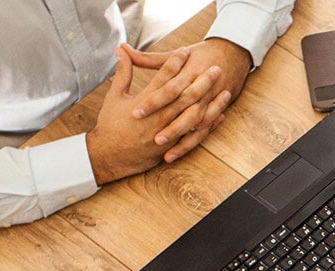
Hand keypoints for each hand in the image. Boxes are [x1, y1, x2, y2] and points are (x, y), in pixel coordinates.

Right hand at [87, 45, 231, 182]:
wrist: (109, 155)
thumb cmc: (111, 124)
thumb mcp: (115, 96)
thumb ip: (123, 73)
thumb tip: (122, 50)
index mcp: (144, 101)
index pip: (163, 78)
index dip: (175, 63)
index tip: (185, 50)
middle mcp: (158, 116)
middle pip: (184, 95)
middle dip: (201, 80)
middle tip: (215, 67)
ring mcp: (166, 132)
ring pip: (194, 115)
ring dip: (211, 103)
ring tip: (225, 90)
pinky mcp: (172, 145)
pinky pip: (195, 134)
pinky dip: (209, 125)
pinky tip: (221, 115)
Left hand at [127, 38, 250, 159]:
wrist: (233, 53)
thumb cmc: (200, 54)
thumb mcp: (174, 54)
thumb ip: (147, 58)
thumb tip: (120, 49)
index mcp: (189, 73)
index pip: (168, 89)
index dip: (153, 102)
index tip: (136, 113)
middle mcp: (200, 89)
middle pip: (184, 111)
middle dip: (170, 128)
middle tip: (154, 140)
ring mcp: (210, 101)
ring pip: (196, 124)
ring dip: (181, 139)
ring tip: (165, 153)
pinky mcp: (215, 110)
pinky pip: (205, 129)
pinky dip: (192, 141)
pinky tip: (178, 152)